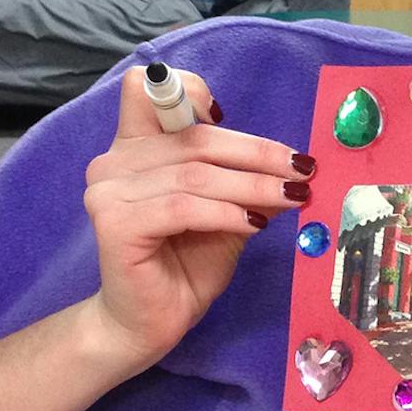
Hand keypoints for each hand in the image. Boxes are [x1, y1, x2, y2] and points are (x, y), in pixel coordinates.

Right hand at [79, 65, 312, 368]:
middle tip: (302, 170)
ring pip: (196, 174)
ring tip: (293, 198)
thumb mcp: (227, 212)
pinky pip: (184, 207)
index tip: (232, 116)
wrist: (151, 322)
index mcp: (135, 147)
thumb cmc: (186, 264)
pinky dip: (227, 212)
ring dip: (254, 186)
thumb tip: (295, 163)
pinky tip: (255, 224)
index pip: (151, 88)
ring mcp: (109, 191)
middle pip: (195, 138)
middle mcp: (115, 161)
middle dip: (258, 153)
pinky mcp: (116, 223)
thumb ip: (245, 181)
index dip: (192, 89)